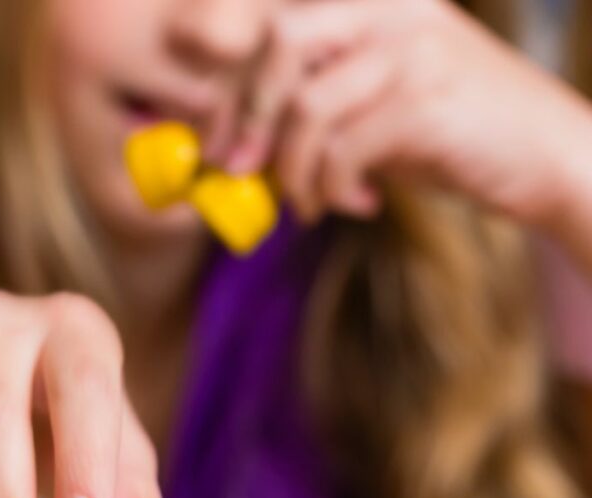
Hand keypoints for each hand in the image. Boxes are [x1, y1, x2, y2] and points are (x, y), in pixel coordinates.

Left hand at [206, 0, 590, 227]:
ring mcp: (410, 49)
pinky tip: (360, 204)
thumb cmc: (460, 138)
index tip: (218, 141)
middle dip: (246, 115)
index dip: (234, 83)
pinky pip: (343, 149)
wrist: (550, 157)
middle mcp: (391, 10)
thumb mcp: (386, 113)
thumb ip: (328, 114)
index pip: (279, 25)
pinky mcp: (424, 99)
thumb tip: (250, 147)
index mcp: (377, 2)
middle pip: (278, 44)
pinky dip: (334, 188)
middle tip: (238, 170)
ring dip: (293, 170)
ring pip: (305, 106)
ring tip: (309, 205)